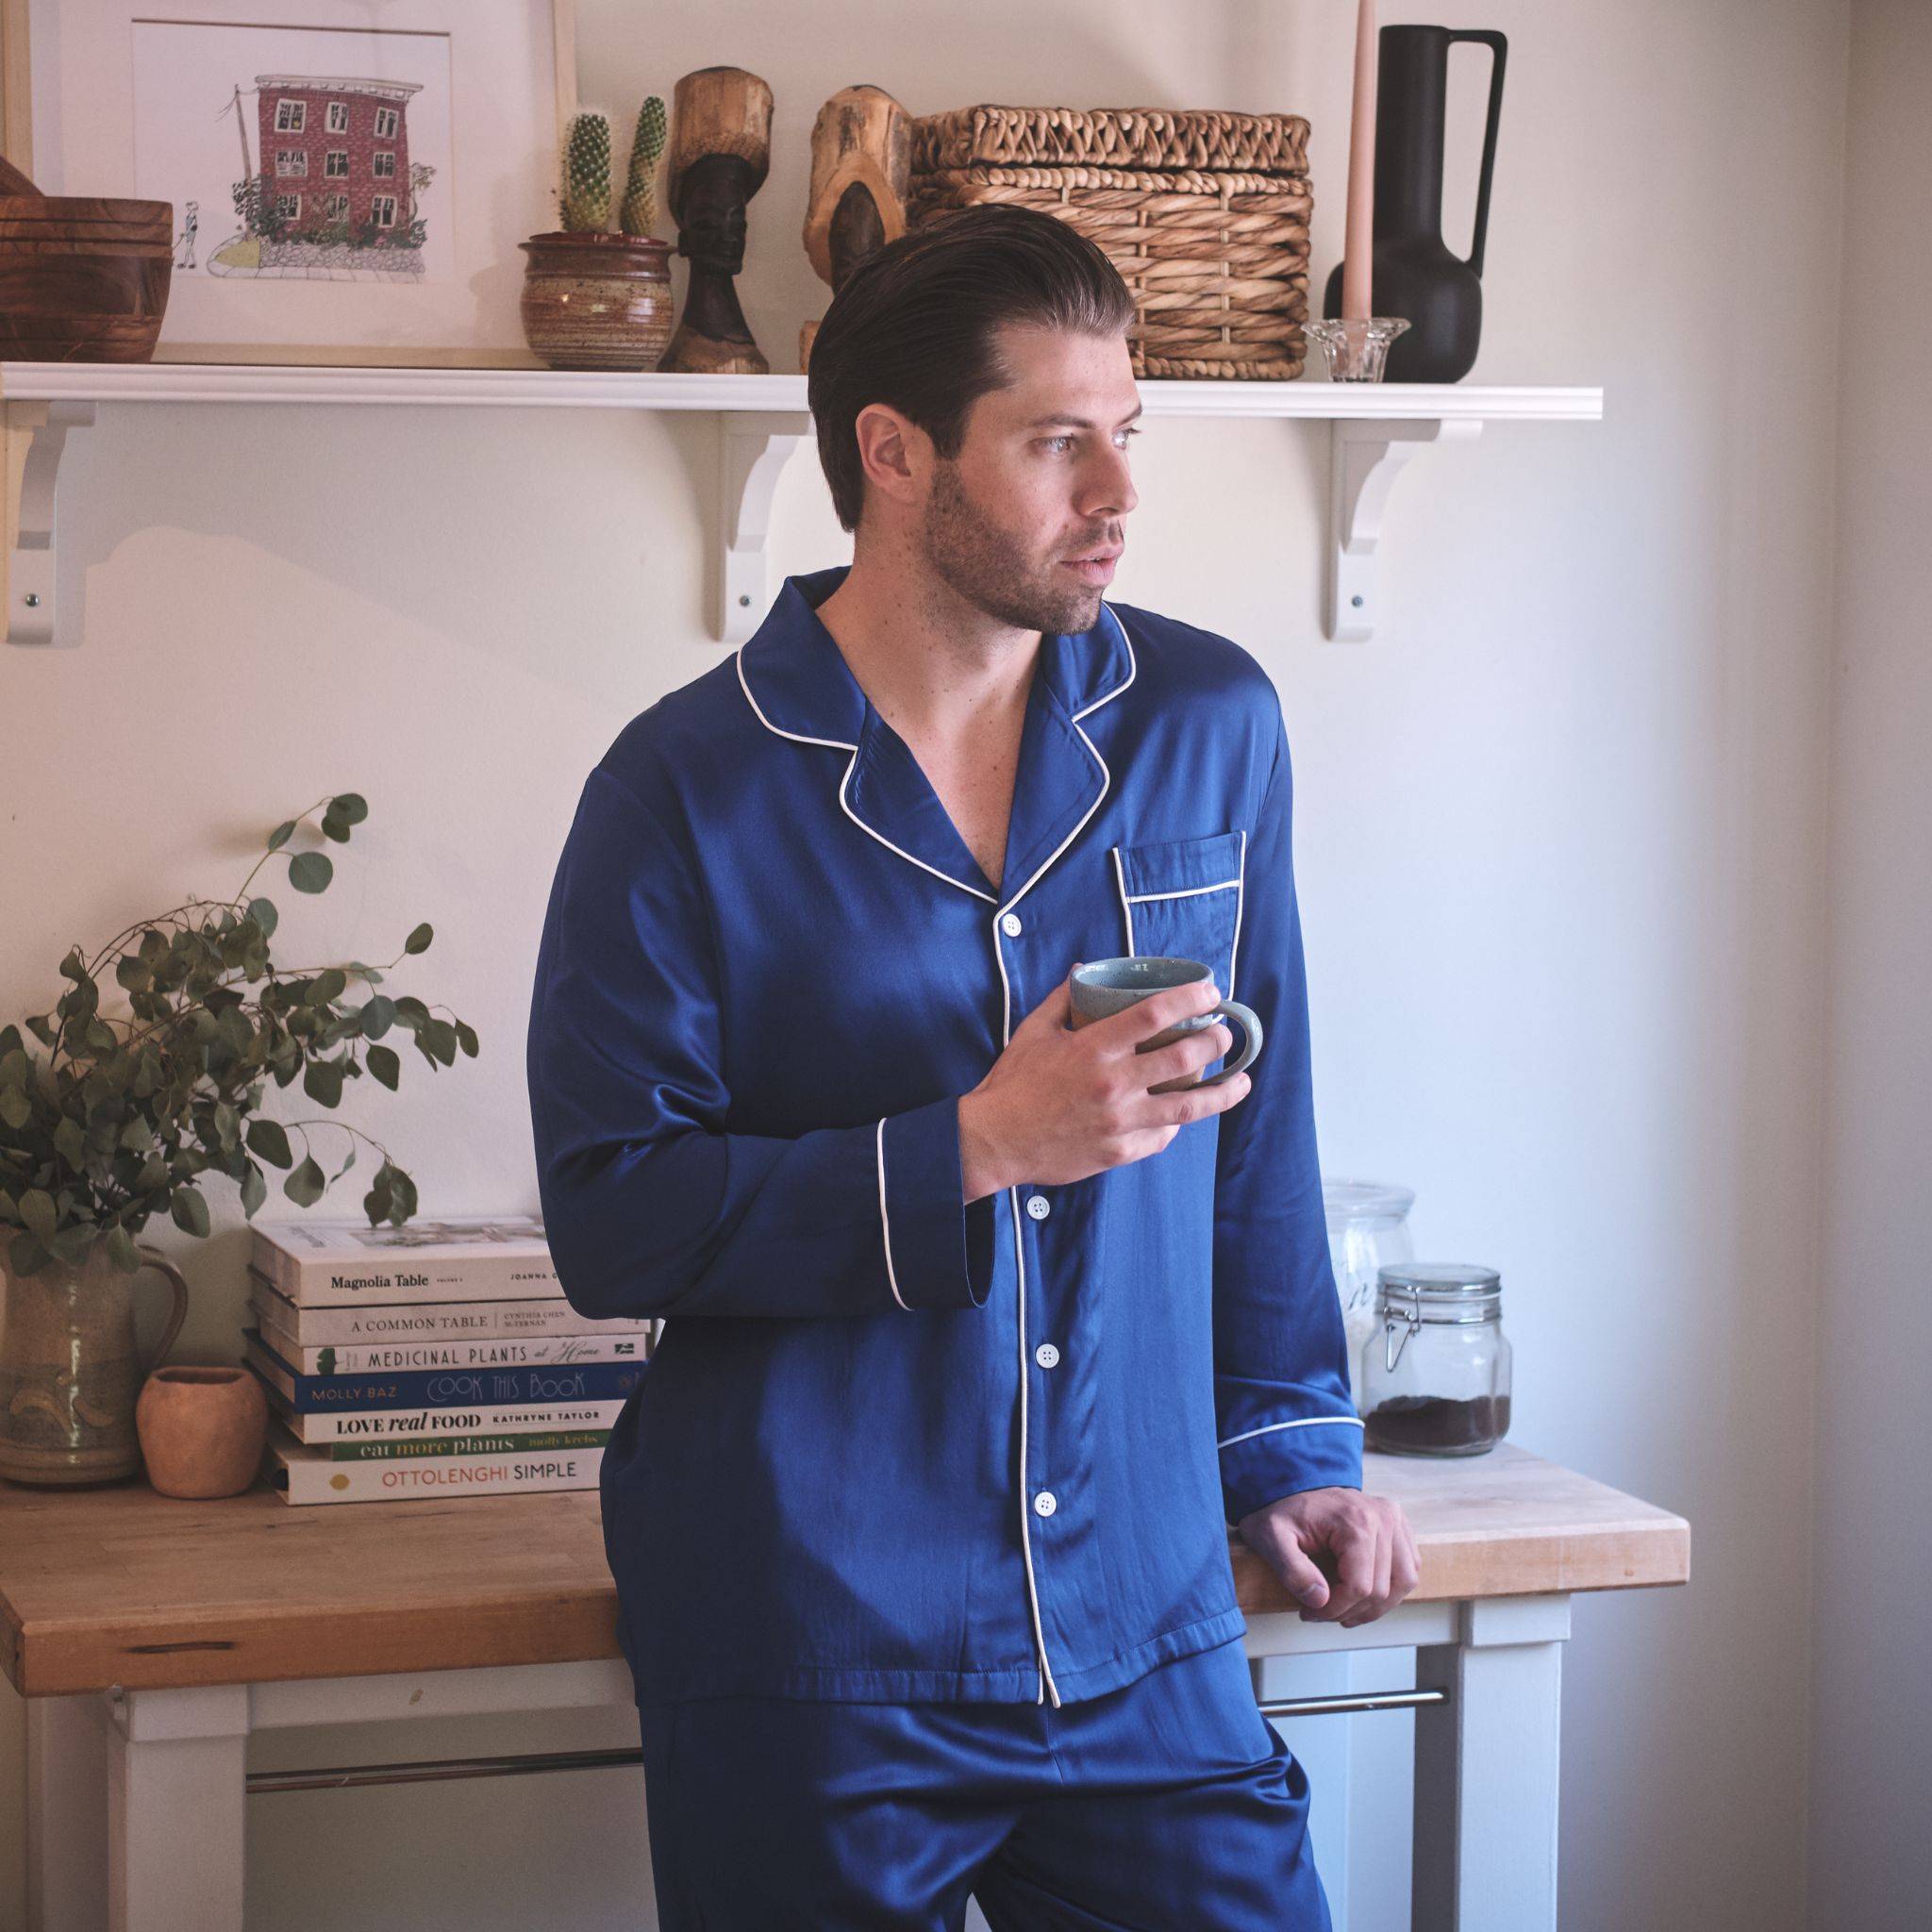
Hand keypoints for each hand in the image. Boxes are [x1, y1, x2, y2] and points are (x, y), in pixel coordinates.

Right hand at [957, 967, 1250, 1200]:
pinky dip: (1177, 1124)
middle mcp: (1114, 1084)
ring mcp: (1120, 1121)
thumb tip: (1085, 969)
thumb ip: (1063, 998)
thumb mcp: (1034, 1031)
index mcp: (1094, 1048)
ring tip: (1241, 1081)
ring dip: (1222, 1091)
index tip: (1211, 994)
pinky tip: (1188, 1114)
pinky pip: (1161, 1137)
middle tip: (1225, 1034)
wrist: (994, 1141)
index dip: (1191, 999)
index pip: (1155, 1014)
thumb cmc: (1012, 1083)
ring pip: (1188, 1106)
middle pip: (1184, 1057)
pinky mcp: (1119, 1152)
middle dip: (1215, 1041)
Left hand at [1235, 1488, 1419, 1626]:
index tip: (1310, 1613)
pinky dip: (1392, 1588)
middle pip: (1381, 1590)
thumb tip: (1320, 1600)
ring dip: (1376, 1606)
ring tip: (1346, 1610)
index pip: (1359, 1587)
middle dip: (1350, 1611)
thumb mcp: (1271, 1538)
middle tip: (1322, 1613)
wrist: (1294, 1484)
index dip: (1334, 1609)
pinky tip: (1365, 1592)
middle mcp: (1383, 1517)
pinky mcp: (1399, 1525)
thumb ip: (1292, 1571)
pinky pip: (1409, 1568)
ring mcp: (1395, 1520)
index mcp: (1355, 1520)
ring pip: (1403, 1583)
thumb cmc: (1283, 1511)